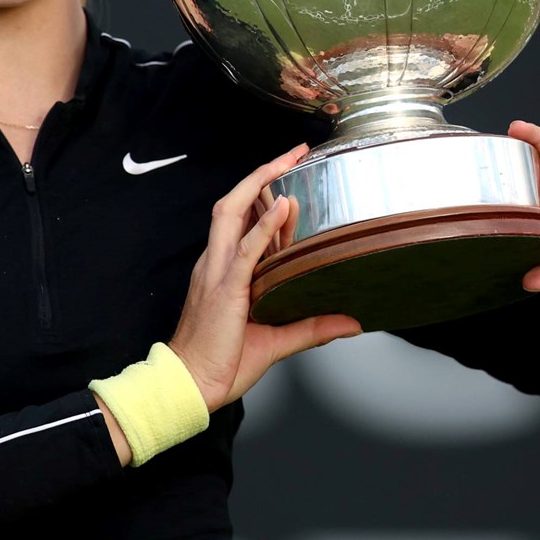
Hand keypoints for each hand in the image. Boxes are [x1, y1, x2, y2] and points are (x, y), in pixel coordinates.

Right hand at [167, 144, 361, 411]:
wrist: (189, 386)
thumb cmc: (219, 363)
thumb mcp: (276, 342)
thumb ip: (313, 327)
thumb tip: (351, 321)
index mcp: (222, 271)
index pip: (241, 221)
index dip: (261, 194)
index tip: (287, 176)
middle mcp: (216, 264)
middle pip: (232, 203)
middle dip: (260, 174)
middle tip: (291, 153)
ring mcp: (218, 273)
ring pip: (232, 213)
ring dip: (259, 183)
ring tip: (286, 162)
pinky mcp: (225, 289)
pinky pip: (245, 250)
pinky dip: (264, 225)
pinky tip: (283, 206)